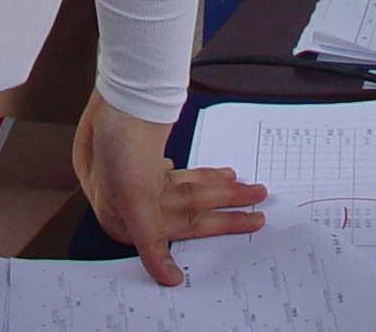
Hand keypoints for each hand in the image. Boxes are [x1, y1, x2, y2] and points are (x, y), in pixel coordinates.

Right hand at [75, 93, 264, 285]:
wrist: (116, 95)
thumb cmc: (118, 142)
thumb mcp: (133, 199)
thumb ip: (150, 244)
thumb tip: (168, 280)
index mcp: (123, 220)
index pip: (182, 229)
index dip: (218, 226)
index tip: (249, 224)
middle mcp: (130, 206)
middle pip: (190, 209)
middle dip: (227, 205)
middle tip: (258, 200)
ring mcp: (139, 184)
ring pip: (190, 192)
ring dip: (219, 190)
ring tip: (248, 186)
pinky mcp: (146, 164)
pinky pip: (181, 177)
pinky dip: (200, 176)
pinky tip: (217, 176)